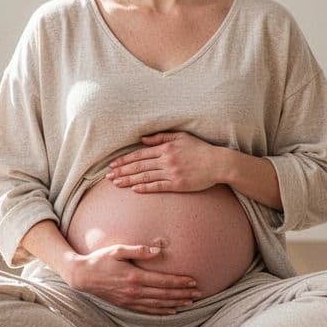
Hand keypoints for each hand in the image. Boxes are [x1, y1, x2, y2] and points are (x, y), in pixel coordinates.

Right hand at [63, 239, 201, 313]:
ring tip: (190, 302)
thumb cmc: (100, 260)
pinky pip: (148, 311)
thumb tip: (158, 251)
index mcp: (134, 277)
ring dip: (176, 304)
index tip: (193, 281)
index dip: (180, 282)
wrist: (82, 276)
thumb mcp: (118, 250)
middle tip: (199, 294)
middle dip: (183, 294)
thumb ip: (139, 250)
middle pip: (164, 295)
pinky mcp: (126, 305)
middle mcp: (134, 292)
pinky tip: (171, 311)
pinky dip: (162, 311)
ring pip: (158, 305)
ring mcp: (130, 301)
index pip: (163, 282)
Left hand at [107, 131, 226, 193]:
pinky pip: (158, 186)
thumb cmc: (200, 149)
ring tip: (116, 183)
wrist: (218, 163)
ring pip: (145, 177)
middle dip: (122, 171)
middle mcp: (166, 160)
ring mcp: (171, 173)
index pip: (140, 154)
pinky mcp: (177, 184)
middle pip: (139, 166)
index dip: (125, 160)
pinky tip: (134, 189)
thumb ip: (161, 137)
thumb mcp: (181, 137)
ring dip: (129, 180)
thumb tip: (142, 139)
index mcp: (166, 148)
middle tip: (108, 176)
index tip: (113, 164)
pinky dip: (145, 188)